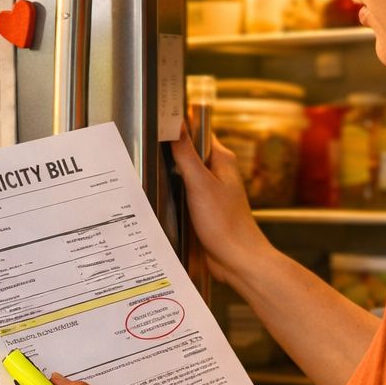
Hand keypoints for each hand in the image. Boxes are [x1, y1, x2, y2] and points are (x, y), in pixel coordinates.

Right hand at [169, 122, 274, 282]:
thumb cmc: (225, 224)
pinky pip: (184, 193)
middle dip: (170, 153)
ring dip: (170, 176)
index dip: (179, 127)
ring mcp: (211, 191)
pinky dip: (173, 194)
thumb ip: (186, 154)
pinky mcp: (204, 208)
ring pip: (184, 174)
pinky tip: (162, 198)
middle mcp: (218, 173)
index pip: (198, 131)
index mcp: (222, 160)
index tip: (158, 125)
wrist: (236, 259)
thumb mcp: (200, 184)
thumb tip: (176, 125)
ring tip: (153, 176)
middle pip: (189, 152)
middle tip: (149, 153)